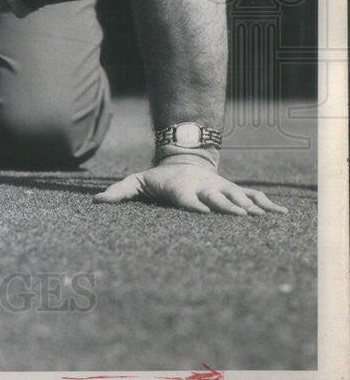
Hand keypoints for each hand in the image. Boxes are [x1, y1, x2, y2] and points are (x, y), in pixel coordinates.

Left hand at [95, 157, 286, 214]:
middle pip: (217, 200)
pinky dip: (268, 205)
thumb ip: (118, 192)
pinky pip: (254, 197)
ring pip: (238, 198)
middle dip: (228, 207)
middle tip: (241, 216)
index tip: (203, 212)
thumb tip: (95, 201)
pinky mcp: (234, 192)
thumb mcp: (136, 183)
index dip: (194, 205)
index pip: (187, 200)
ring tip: (264, 216)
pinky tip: (283, 214)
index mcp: (181, 191)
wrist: (183, 162)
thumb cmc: (157, 180)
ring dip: (251, 206)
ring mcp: (221, 190)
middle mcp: (204, 191)